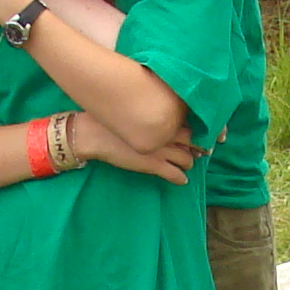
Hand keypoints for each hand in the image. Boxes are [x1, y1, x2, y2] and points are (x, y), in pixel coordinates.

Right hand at [71, 112, 194, 182]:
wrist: (94, 133)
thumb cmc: (110, 117)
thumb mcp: (135, 110)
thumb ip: (152, 112)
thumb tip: (160, 115)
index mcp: (161, 115)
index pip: (188, 122)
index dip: (193, 130)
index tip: (193, 133)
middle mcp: (166, 132)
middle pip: (192, 140)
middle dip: (196, 147)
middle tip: (194, 150)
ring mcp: (161, 150)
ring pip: (187, 159)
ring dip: (188, 163)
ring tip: (184, 164)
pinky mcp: (154, 166)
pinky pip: (176, 175)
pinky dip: (181, 179)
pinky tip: (181, 179)